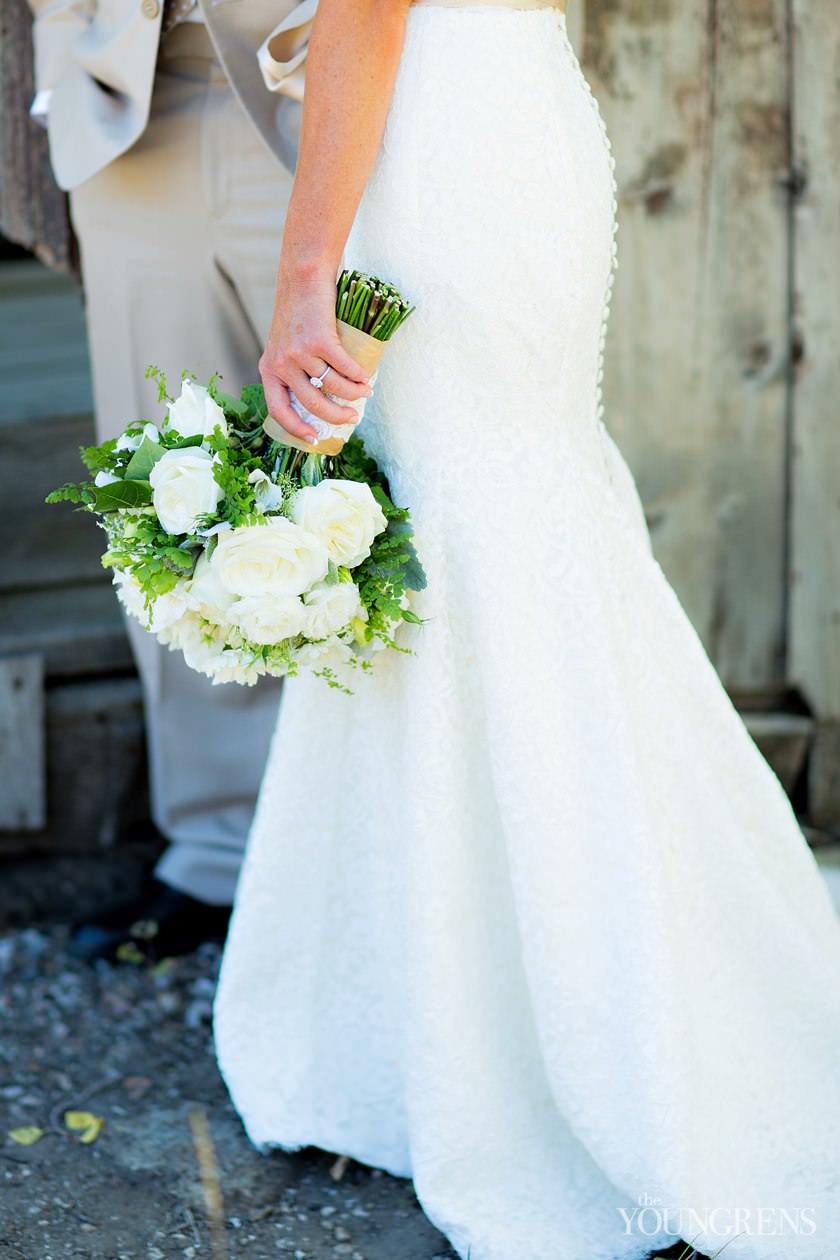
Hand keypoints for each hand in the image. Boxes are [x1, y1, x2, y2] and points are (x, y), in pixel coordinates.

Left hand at [259, 268, 372, 444]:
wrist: (302, 276)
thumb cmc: (298, 310)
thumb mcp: (286, 342)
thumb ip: (295, 368)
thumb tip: (323, 397)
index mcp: (269, 368)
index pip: (279, 409)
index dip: (297, 428)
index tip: (314, 439)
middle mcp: (281, 363)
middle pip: (312, 403)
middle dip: (335, 416)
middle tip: (352, 418)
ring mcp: (299, 352)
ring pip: (332, 386)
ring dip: (353, 394)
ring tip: (365, 391)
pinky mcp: (319, 341)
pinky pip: (344, 368)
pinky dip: (359, 375)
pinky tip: (366, 377)